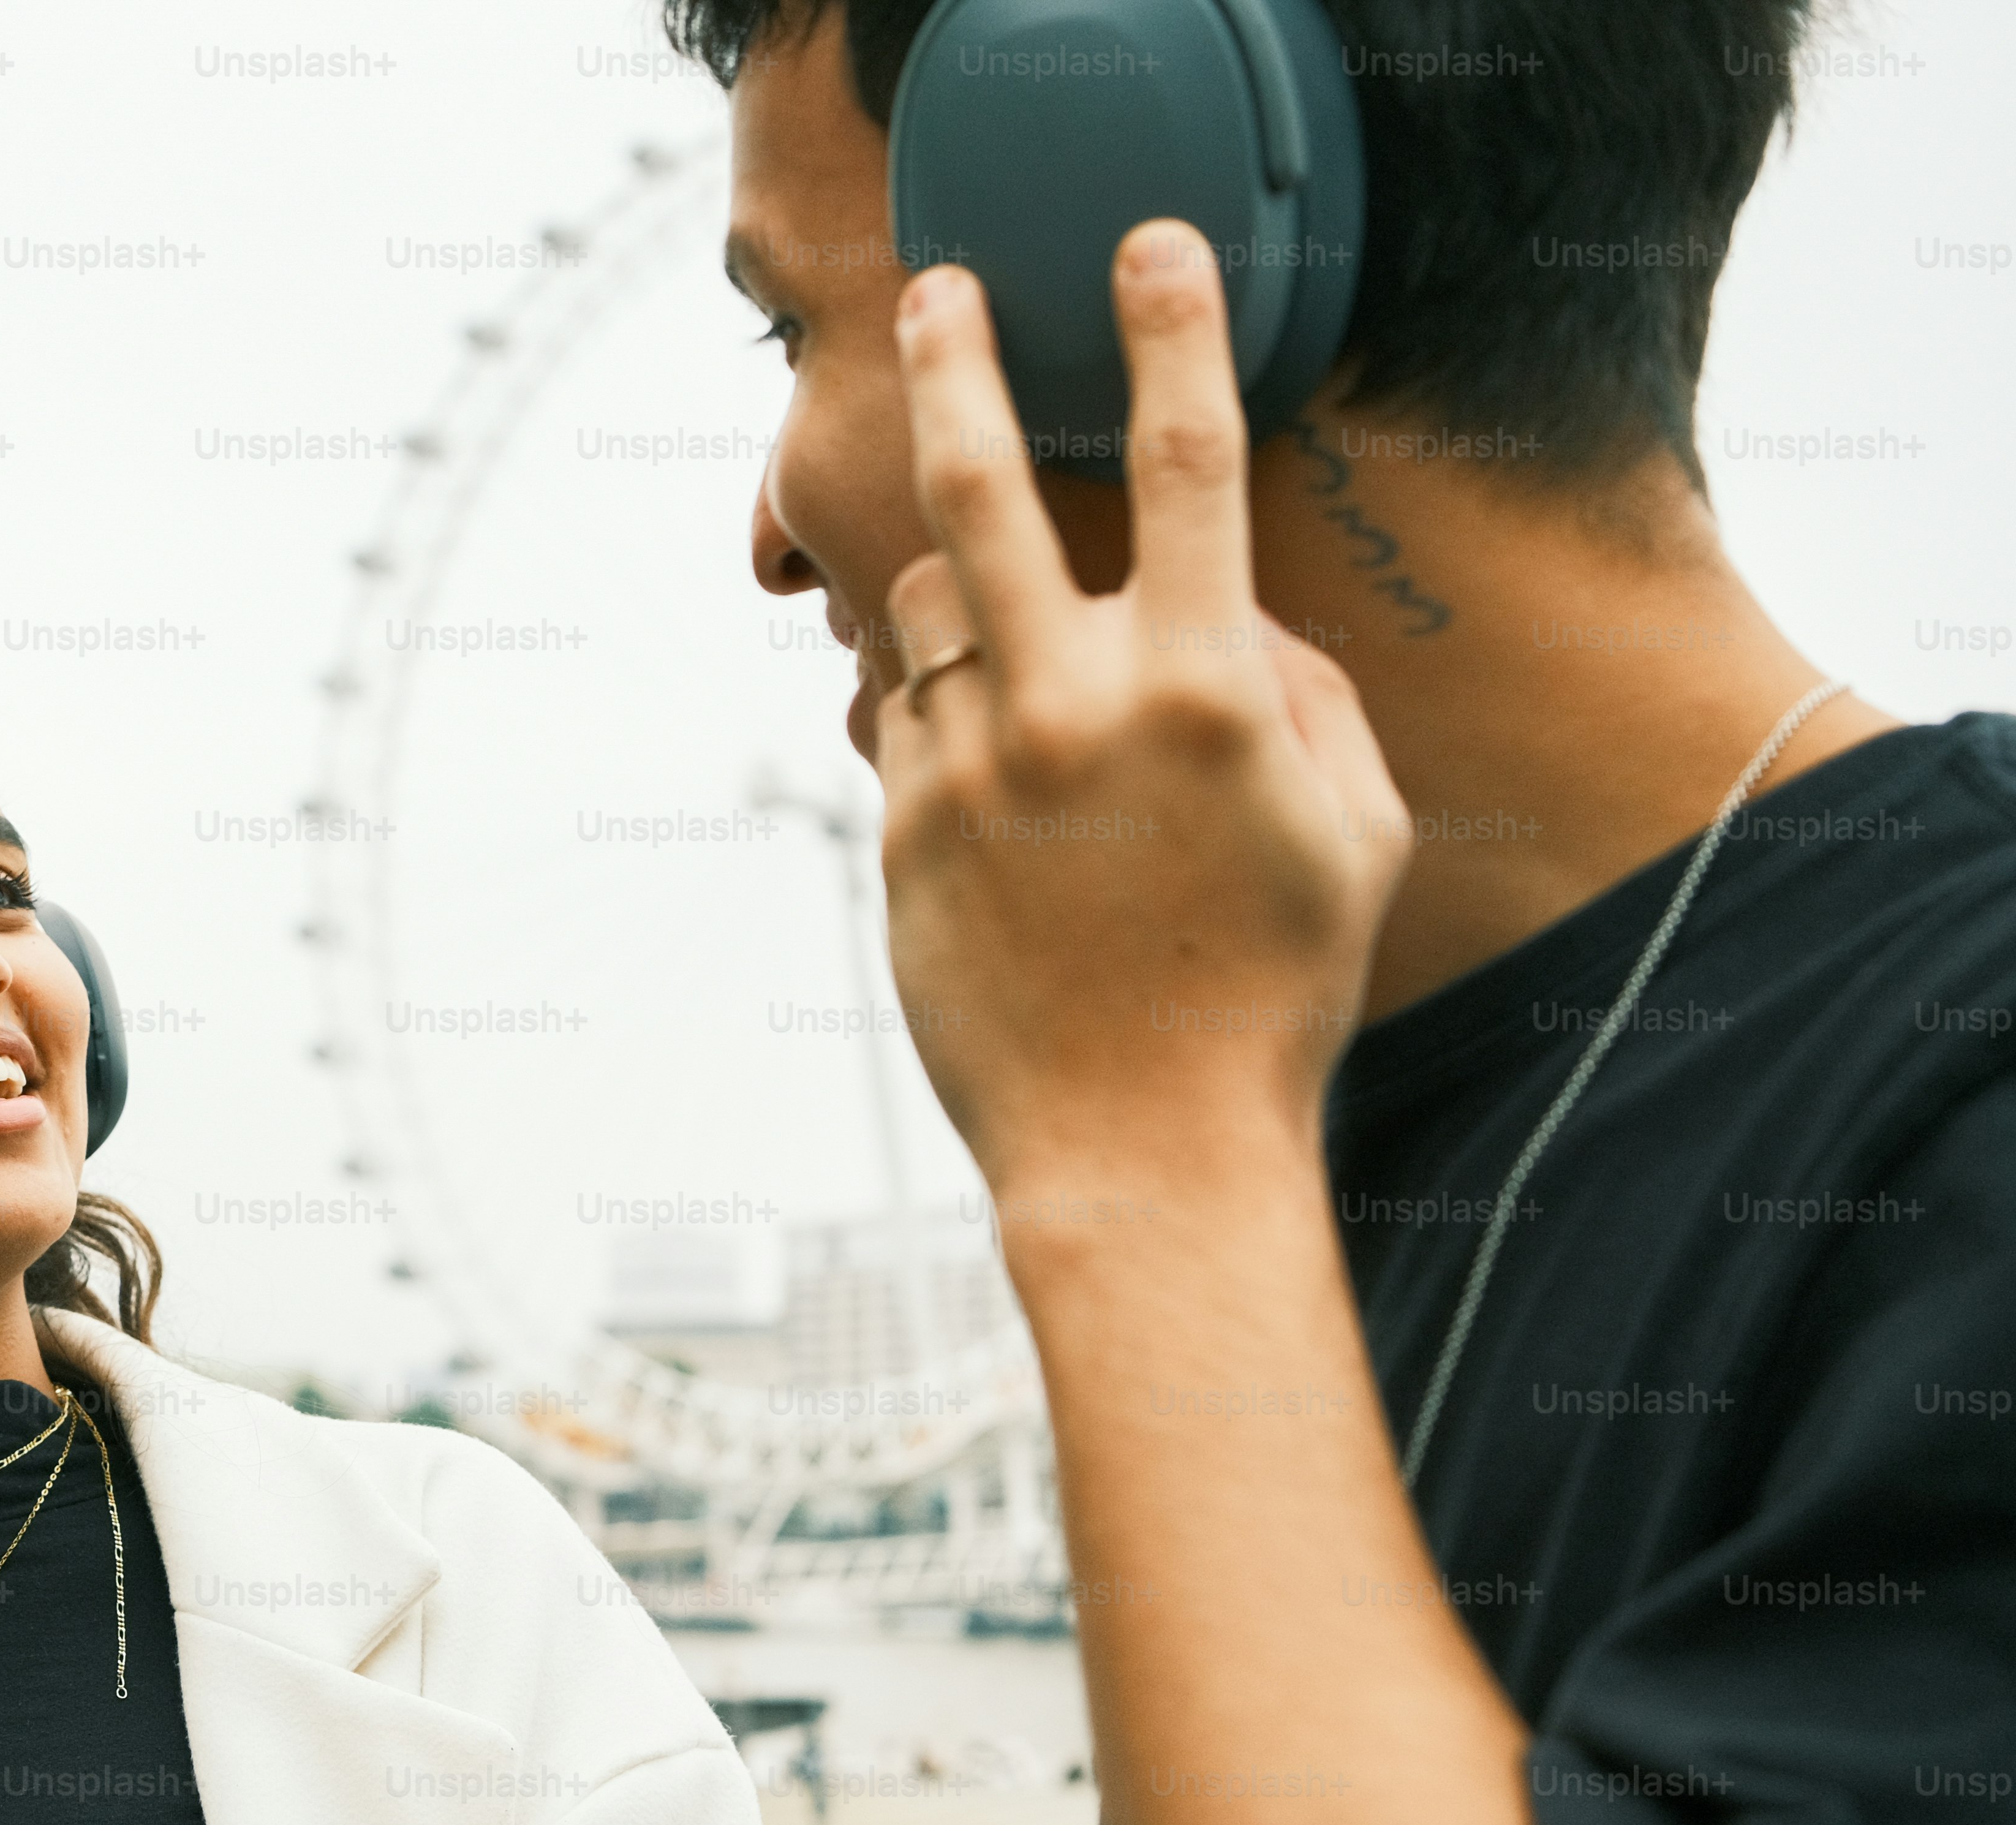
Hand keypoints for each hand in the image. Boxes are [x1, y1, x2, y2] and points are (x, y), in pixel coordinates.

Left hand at [873, 221, 1411, 1203]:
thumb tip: (1239, 617)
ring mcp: (969, 768)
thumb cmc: (1268, 991)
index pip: (1189, 463)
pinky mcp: (897, 833)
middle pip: (984, 489)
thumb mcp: (1354, 834)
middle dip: (956, 364)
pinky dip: (935, 711)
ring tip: (1018, 676)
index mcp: (1208, 693)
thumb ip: (1305, 695)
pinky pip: (896, 713)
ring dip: (962, 601)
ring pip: (924, 604)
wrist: (1142, 1146)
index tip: (1145, 252)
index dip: (1173, 334)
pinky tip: (989, 782)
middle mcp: (1074, 710)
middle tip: (937, 292)